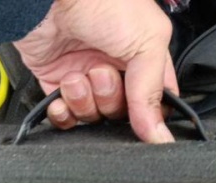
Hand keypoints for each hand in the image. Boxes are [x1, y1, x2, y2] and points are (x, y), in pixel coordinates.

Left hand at [14, 0, 177, 142]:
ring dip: (85, 101)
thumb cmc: (99, 2)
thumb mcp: (146, 42)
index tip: (146, 122)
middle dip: (111, 99)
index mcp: (144, 52)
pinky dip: (63, 113)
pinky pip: (65, 117)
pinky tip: (63, 93)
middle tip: (101, 73)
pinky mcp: (56, 83)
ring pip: (94, 116)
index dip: (152, 114)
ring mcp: (85, 75)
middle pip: (123, 113)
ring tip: (77, 76)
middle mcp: (115, 65)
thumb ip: (153, 92)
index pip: (156, 97)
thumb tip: (159, 135)